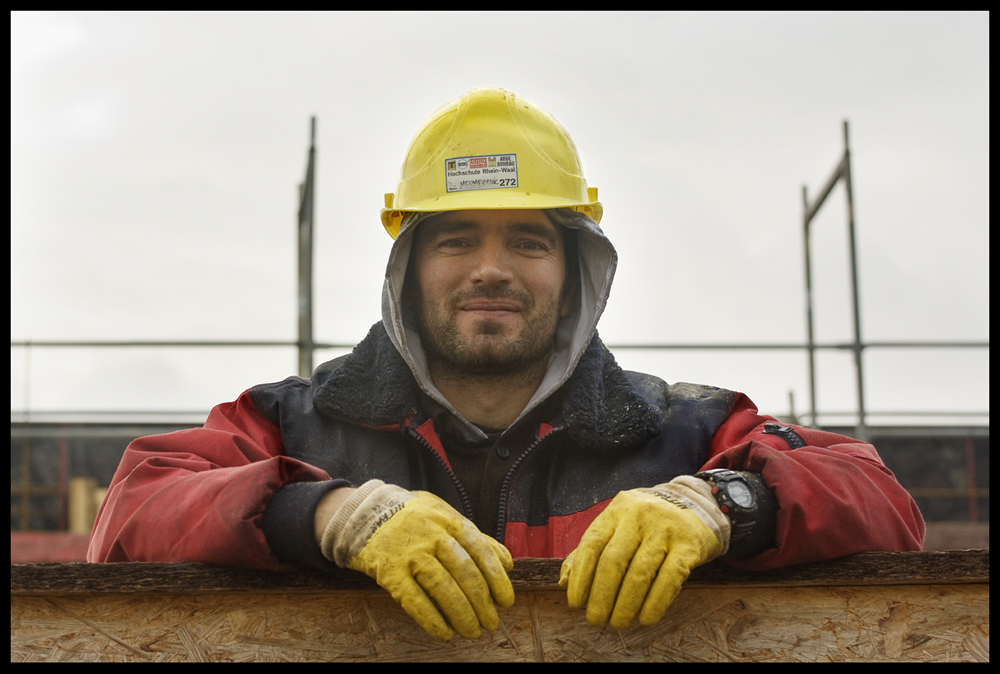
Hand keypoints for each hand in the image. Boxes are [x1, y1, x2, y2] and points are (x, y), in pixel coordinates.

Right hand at [320, 480, 513, 640]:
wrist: (364, 514)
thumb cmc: (413, 519)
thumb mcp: (445, 517)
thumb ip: (476, 538)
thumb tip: (507, 563)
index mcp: (449, 520)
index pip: (480, 551)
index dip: (496, 579)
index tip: (506, 601)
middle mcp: (432, 535)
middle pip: (465, 573)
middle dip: (482, 603)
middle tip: (491, 623)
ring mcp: (410, 552)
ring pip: (443, 588)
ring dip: (462, 615)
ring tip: (472, 631)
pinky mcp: (388, 571)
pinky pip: (413, 600)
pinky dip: (432, 620)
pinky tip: (445, 633)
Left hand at [559, 478, 727, 629]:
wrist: (696, 505)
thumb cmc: (646, 524)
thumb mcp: (617, 527)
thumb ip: (589, 552)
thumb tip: (564, 581)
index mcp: (616, 511)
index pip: (592, 544)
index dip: (581, 575)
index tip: (575, 603)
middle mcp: (639, 516)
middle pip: (614, 560)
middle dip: (601, 596)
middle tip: (595, 620)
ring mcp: (665, 529)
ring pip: (640, 572)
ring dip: (626, 604)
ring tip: (617, 623)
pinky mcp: (689, 545)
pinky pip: (670, 579)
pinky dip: (655, 603)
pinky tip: (645, 619)